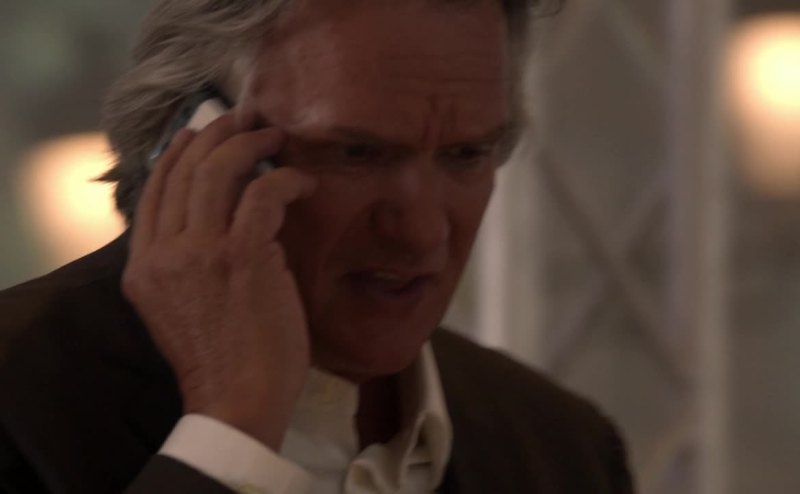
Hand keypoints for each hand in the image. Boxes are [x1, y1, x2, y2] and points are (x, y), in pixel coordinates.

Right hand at [122, 111, 316, 448]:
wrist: (236, 402)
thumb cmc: (220, 361)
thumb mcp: (182, 308)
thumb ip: (189, 262)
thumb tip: (225, 217)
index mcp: (143, 266)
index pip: (155, 190)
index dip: (180, 153)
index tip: (203, 133)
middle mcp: (163, 252)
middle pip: (184, 169)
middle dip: (216, 135)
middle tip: (245, 121)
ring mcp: (199, 251)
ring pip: (219, 171)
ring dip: (250, 144)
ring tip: (276, 137)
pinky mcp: (241, 255)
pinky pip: (264, 193)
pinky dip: (287, 179)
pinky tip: (304, 183)